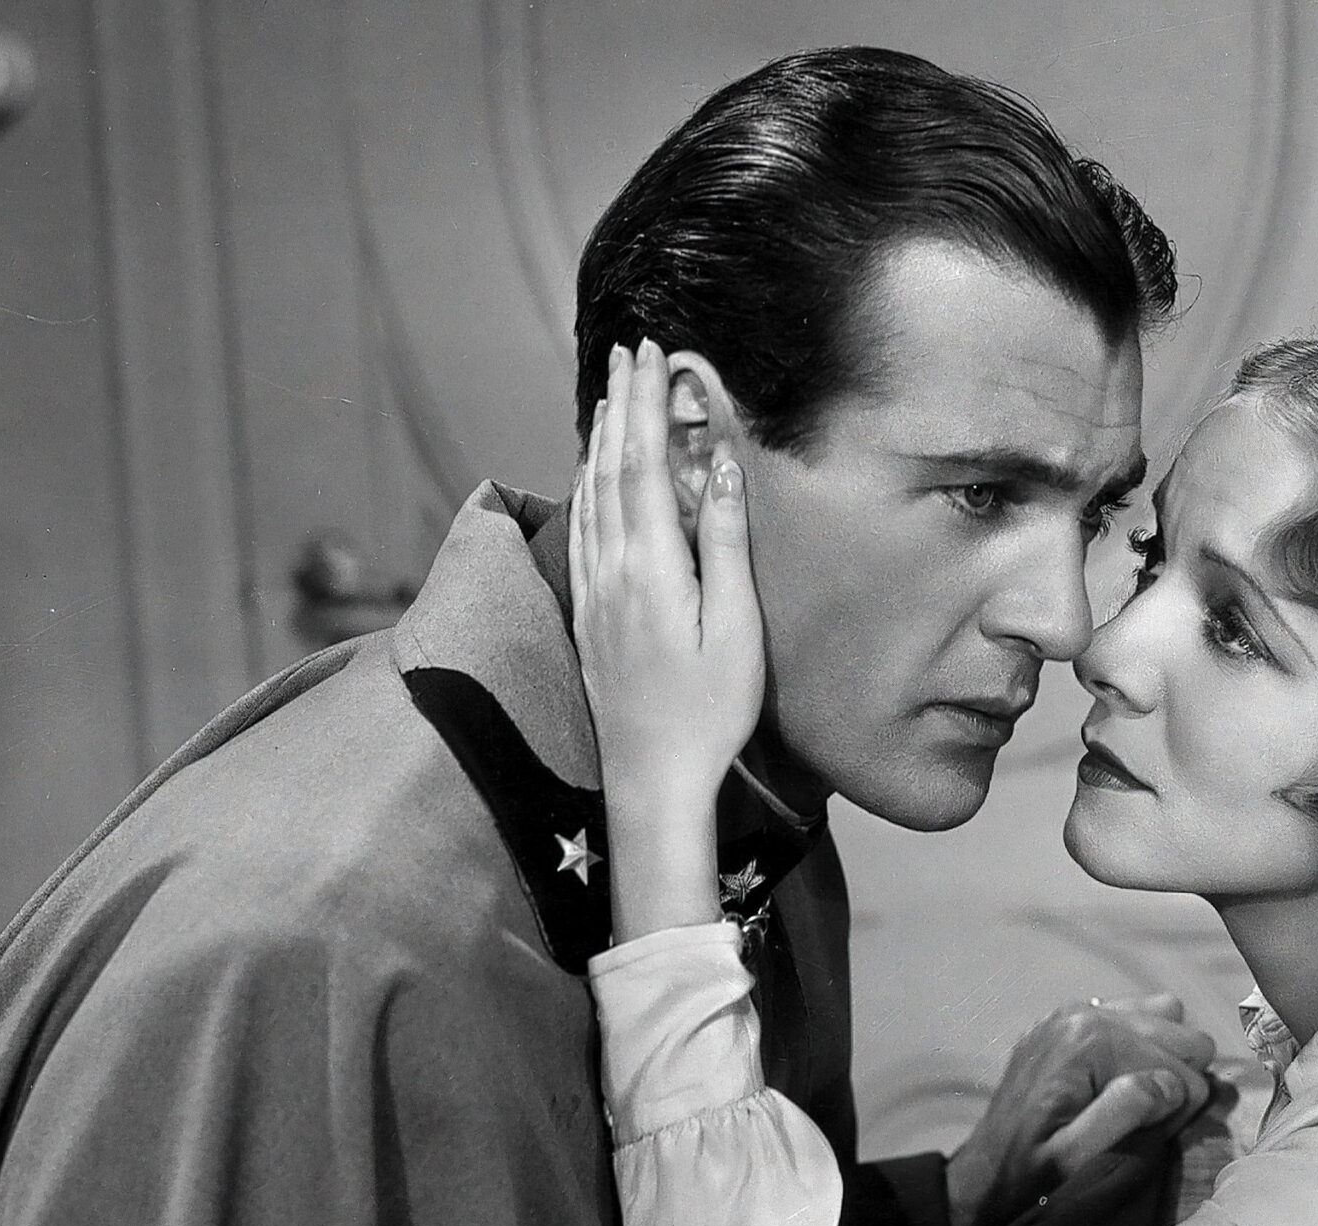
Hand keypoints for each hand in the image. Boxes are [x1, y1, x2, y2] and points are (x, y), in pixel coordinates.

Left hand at [569, 338, 762, 804]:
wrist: (653, 779)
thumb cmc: (709, 712)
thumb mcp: (736, 628)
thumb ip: (724, 545)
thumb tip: (717, 469)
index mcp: (650, 569)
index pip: (641, 464)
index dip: (644, 406)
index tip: (650, 355)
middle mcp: (611, 572)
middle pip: (609, 469)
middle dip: (619, 407)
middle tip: (627, 354)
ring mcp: (594, 595)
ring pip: (588, 496)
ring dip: (598, 441)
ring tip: (609, 398)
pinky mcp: (589, 616)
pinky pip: (582, 531)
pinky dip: (587, 487)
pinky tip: (591, 477)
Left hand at [945, 995, 1218, 1225]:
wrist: (986, 1170)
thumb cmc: (1030, 1171)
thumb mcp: (1077, 1156)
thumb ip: (1126, 1113)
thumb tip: (1172, 1084)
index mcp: (1088, 1039)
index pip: (1180, 1064)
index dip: (1178, 1106)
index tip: (1155, 1133)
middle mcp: (1082, 1012)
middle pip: (1176, 1029)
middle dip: (1174, 1074)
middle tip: (1151, 1117)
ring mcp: (1074, 1011)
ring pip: (1161, 1015)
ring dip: (1161, 1055)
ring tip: (1140, 1095)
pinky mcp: (1069, 1021)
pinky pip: (1132, 1015)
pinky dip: (1138, 1044)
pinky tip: (1120, 1079)